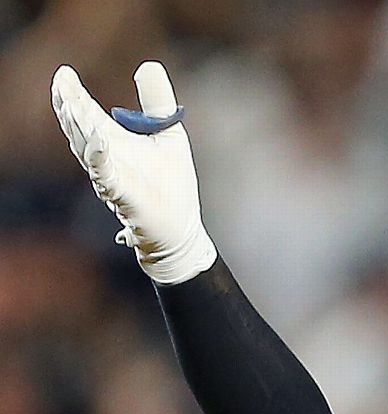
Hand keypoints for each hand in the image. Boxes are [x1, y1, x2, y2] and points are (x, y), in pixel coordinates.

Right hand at [51, 61, 215, 283]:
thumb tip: (148, 64)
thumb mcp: (168, 132)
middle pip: (80, 129)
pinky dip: (101, 160)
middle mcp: (106, 159)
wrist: (180, 228)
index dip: (73, 94)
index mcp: (114, 141)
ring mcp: (111, 178)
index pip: (87, 114)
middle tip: (62, 82)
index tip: (64, 72)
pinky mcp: (124, 197)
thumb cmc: (170, 182)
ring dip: (79, 128)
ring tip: (72, 104)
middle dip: (69, 106)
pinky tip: (98, 141)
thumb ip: (157, 101)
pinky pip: (106, 177)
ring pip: (87, 150)